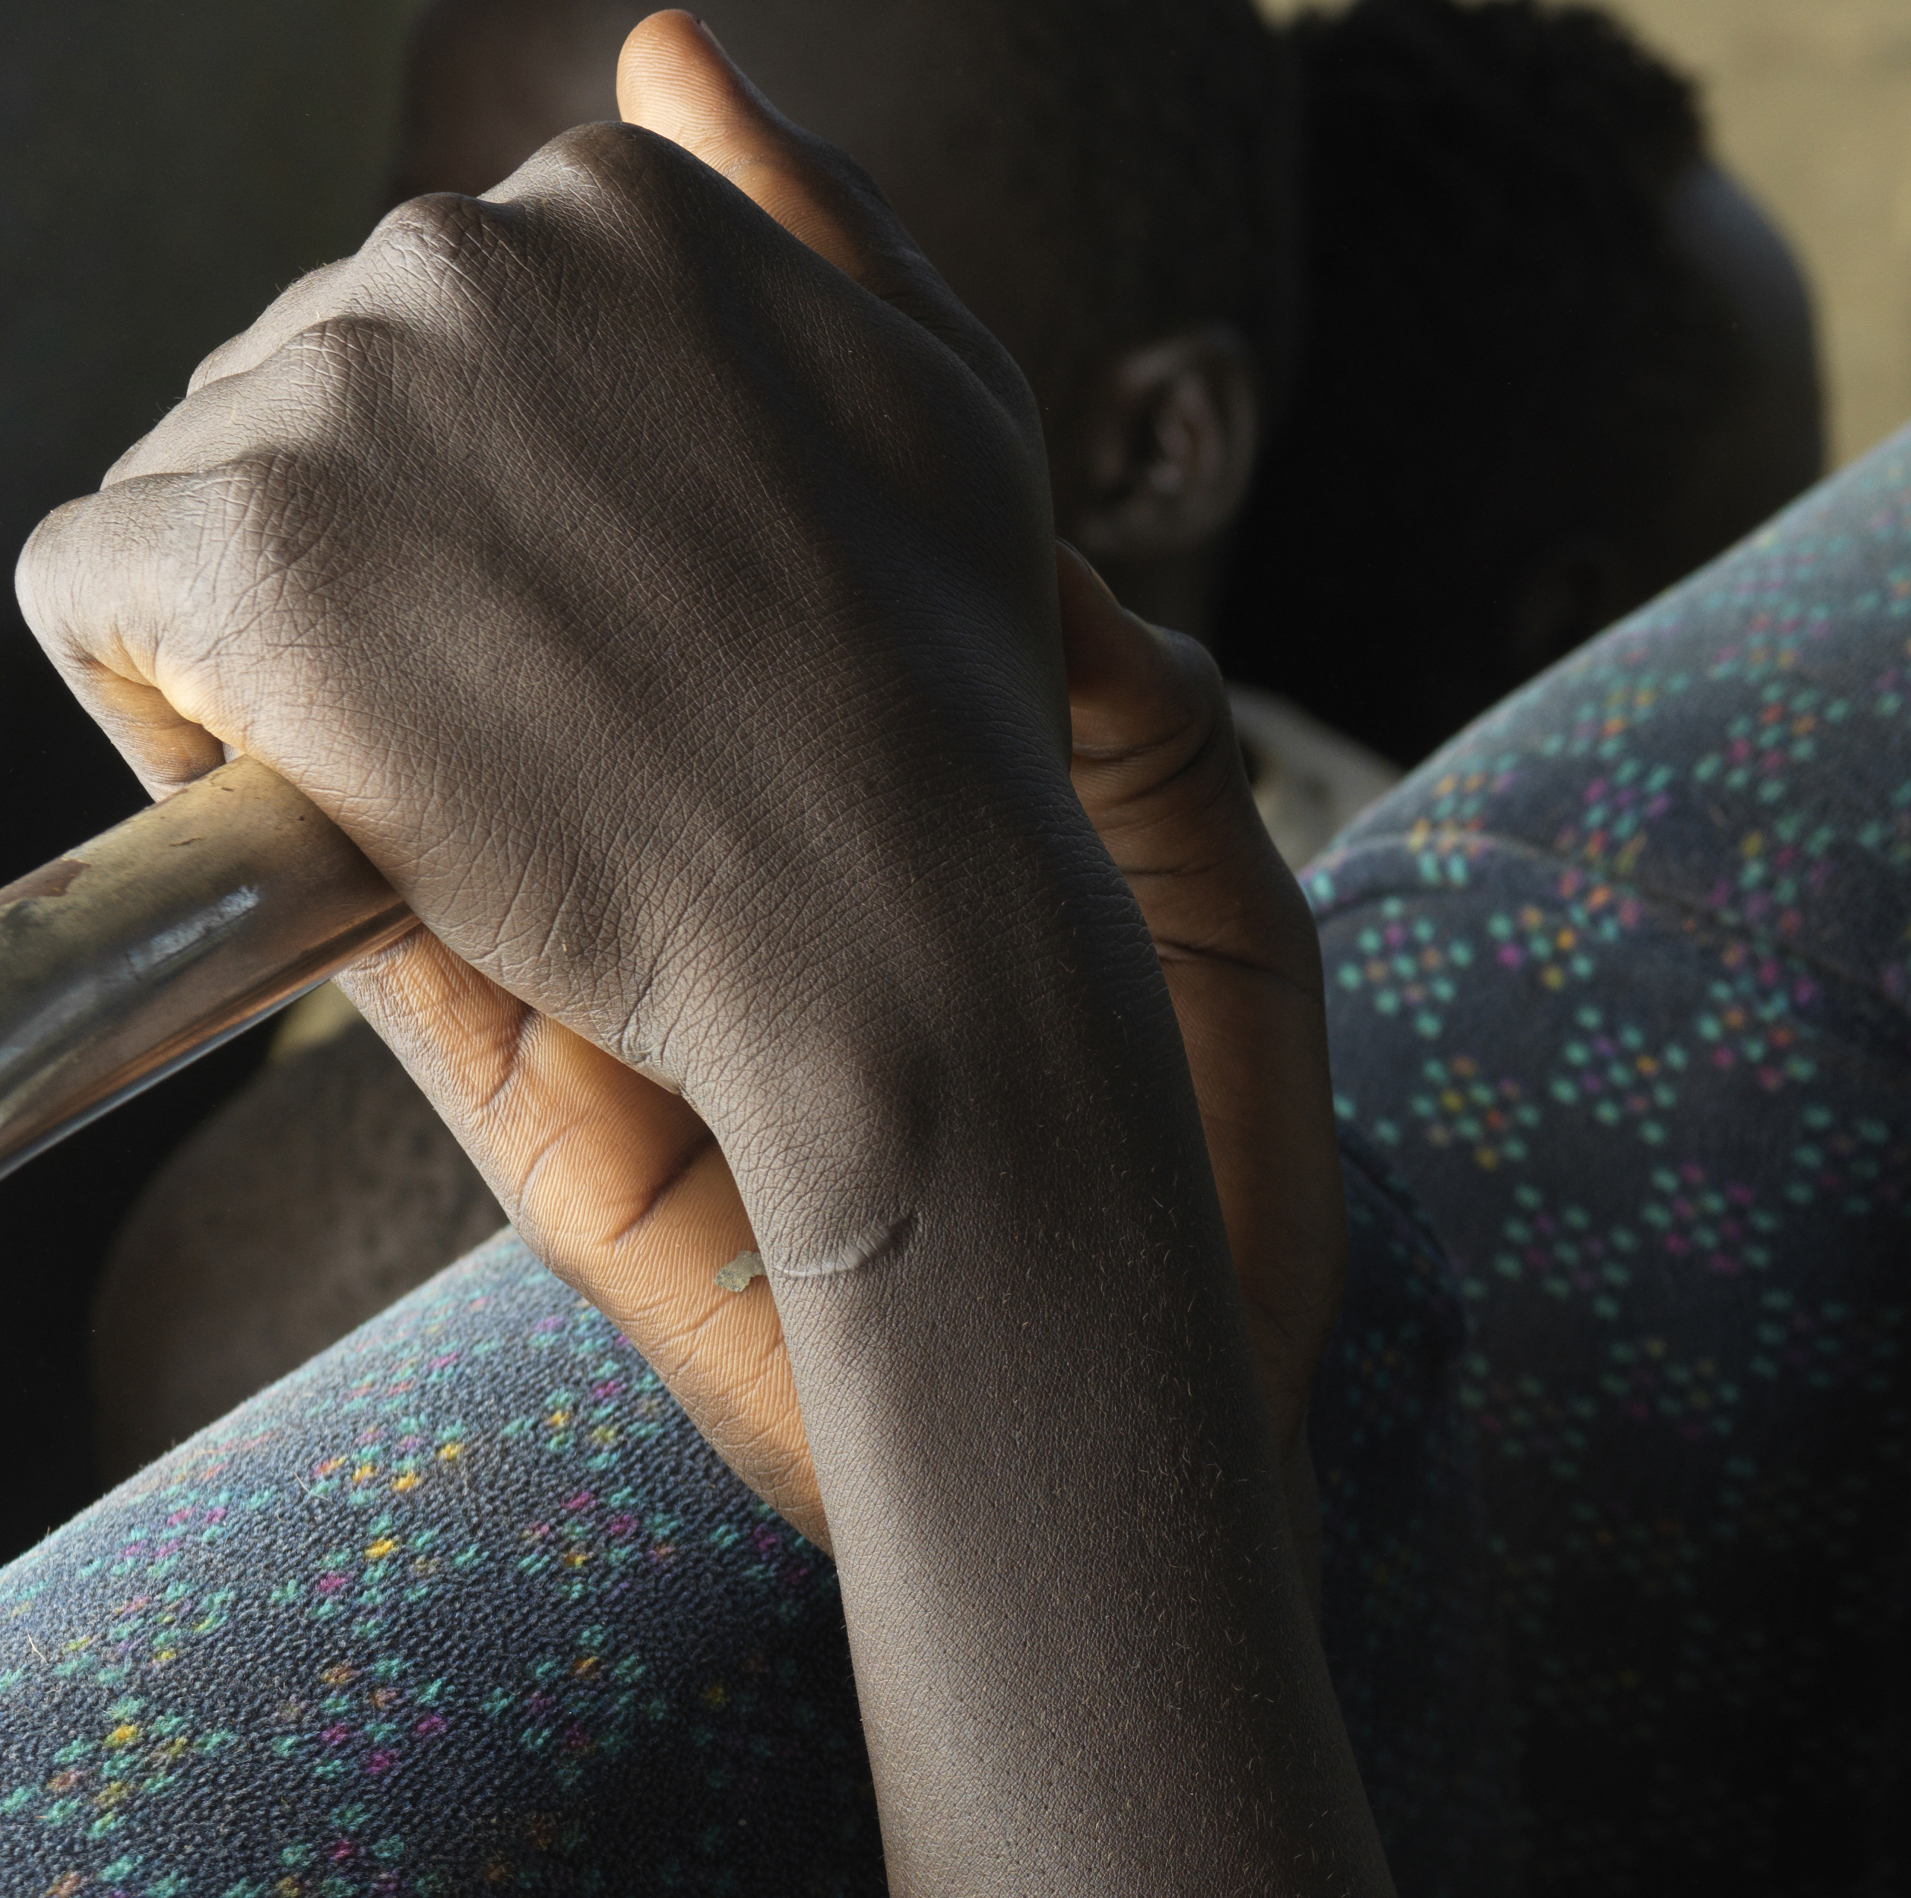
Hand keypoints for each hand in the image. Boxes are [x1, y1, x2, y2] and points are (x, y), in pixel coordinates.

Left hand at [19, 16, 1217, 1501]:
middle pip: (311, 382)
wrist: (899, 928)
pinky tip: (316, 786)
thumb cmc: (950, 706)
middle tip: (535, 714)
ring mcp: (333, 397)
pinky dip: (169, 704)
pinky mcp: (229, 552)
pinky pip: (91, 597)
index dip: (497, 481)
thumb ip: (813, 213)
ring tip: (453, 761)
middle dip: (387, 541)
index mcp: (614, 206)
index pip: (448, 308)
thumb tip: (669, 49)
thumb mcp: (947, 402)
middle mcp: (456, 254)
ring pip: (202, 484)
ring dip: (287, 624)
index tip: (592, 612)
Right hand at [319, 552, 1341, 1543]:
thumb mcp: (1227, 927)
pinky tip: (325, 785)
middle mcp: (723, 920)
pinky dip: (342, 889)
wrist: (1178, 1424)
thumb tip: (1068, 566)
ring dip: (373, 719)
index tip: (640, 432)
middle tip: (458, 485)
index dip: (665, 538)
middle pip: (542, 721)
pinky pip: (407, 998)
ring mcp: (626, 1034)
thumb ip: (1153, 747)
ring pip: (429, 837)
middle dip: (481, 602)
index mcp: (862, 843)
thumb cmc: (1230, 1191)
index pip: (717, 652)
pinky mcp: (559, 1162)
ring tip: (368, 599)